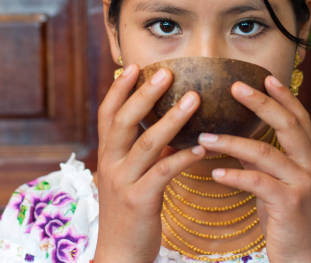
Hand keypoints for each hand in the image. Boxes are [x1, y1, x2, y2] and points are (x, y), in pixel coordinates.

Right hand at [94, 64, 205, 262]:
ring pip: (146, 144)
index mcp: (107, 156)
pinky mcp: (139, 201)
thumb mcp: (131, 176)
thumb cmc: (130, 212)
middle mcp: (110, 165)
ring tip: (194, 98)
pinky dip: (183, 156)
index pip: (108, 115)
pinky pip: (163, 173)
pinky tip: (202, 145)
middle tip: (166, 72)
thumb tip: (167, 125)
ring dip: (170, 119)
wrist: (119, 255)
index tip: (133, 67)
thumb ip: (144, 152)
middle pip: (123, 122)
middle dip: (144, 95)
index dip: (118, 90)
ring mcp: (122, 183)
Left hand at [197, 75, 310, 262]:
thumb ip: (264, 161)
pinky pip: (258, 182)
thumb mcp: (277, 184)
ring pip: (266, 152)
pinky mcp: (290, 204)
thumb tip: (237, 139)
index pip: (299, 118)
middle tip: (235, 86)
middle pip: (288, 124)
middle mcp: (310, 166)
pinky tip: (215, 172)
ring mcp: (302, 184)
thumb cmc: (286, 219)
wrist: (303, 259)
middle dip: (261, 103)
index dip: (284, 96)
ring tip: (204, 136)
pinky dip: (235, 175)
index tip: (266, 77)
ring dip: (232, 142)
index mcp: (307, 158)